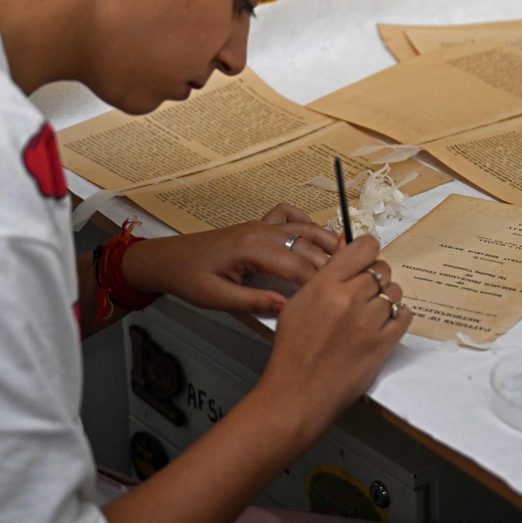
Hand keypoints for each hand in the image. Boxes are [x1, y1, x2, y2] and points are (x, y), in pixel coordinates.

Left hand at [120, 204, 337, 314]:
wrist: (167, 259)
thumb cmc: (189, 278)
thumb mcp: (217, 298)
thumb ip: (254, 302)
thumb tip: (287, 307)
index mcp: (252, 248)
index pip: (298, 266)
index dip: (321, 283)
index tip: (339, 297)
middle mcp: (262, 231)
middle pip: (308, 246)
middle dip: (332, 264)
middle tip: (354, 281)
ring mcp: (261, 225)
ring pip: (305, 228)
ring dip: (327, 241)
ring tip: (349, 259)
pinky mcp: (258, 225)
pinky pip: (289, 215)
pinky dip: (306, 221)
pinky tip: (316, 235)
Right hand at [256, 236, 411, 437]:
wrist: (298, 393)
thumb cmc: (293, 350)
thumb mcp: (298, 303)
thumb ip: (326, 274)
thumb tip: (347, 245)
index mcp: (326, 284)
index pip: (364, 247)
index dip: (366, 250)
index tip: (364, 259)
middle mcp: (351, 298)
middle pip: (381, 270)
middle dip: (373, 278)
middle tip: (361, 294)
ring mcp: (370, 321)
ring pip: (394, 291)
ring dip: (385, 299)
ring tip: (368, 313)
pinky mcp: (385, 343)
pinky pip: (405, 315)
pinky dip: (397, 316)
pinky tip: (382, 324)